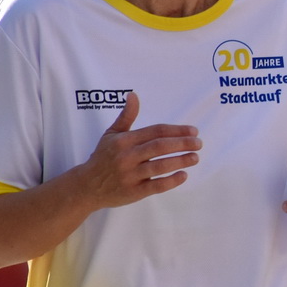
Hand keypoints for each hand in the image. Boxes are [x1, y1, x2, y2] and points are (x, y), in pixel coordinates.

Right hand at [74, 93, 199, 207]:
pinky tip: (184, 175)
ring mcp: (130, 175)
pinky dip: (171, 181)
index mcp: (124, 140)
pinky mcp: (133, 192)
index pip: (155, 131)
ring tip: (195, 157)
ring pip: (159, 166)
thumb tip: (133, 95)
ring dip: (180, 161)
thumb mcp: (111, 134)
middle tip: (199, 143)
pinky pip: (156, 186)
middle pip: (159, 147)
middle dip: (182, 143)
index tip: (193, 131)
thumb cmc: (103, 157)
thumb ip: (126, 116)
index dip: (176, 130)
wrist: (87, 186)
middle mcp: (127, 156)